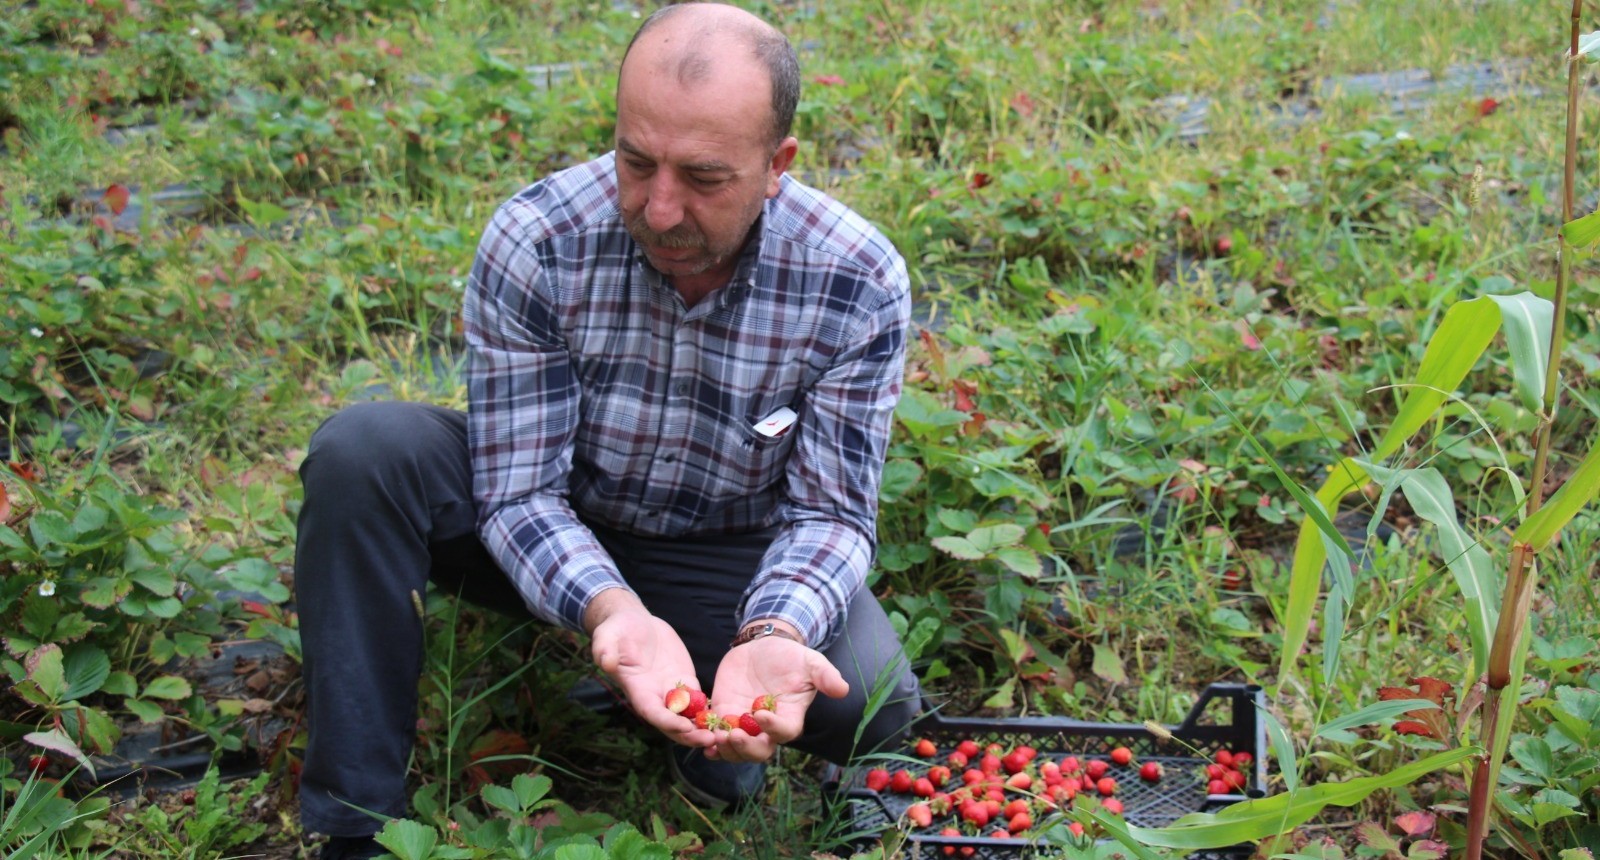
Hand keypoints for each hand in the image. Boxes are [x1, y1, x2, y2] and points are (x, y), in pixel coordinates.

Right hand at [587, 591, 712, 748]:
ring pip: (688, 716)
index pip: (652, 712)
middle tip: (710, 740)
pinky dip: (709, 711)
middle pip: (672, 723)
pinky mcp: (684, 679)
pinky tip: (726, 718)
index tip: (685, 727)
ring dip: (703, 728)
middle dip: (689, 734)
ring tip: (722, 735)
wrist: (633, 621)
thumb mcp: (607, 636)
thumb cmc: (616, 629)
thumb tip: (606, 661)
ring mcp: (670, 689)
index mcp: (637, 689)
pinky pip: (698, 700)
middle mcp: (654, 695)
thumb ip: (605, 650)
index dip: (667, 722)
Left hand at [704, 633, 848, 762]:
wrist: (763, 646)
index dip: (773, 728)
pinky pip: (716, 736)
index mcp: (790, 717)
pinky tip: (700, 740)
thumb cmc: (790, 657)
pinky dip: (708, 742)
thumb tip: (843, 689)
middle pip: (758, 751)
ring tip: (715, 738)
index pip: (784, 732)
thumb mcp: (810, 662)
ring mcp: (744, 724)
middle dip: (745, 748)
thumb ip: (825, 676)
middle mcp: (767, 728)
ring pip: (736, 750)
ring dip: (725, 749)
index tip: (760, 714)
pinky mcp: (724, 715)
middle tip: (732, 735)